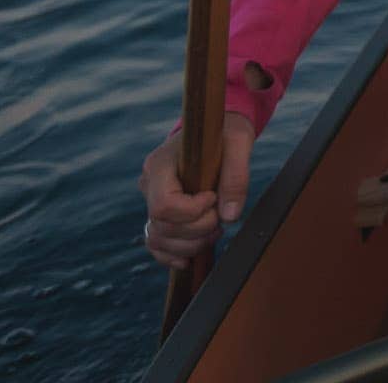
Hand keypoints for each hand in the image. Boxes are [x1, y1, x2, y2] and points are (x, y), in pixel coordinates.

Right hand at [140, 112, 254, 268]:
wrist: (216, 128)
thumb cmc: (225, 131)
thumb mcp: (239, 142)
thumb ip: (236, 176)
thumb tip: (230, 216)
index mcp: (159, 164)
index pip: (164, 205)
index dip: (193, 211)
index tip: (214, 197)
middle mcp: (148, 184)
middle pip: (162, 226)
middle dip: (197, 230)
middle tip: (221, 217)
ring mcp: (150, 200)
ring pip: (158, 239)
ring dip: (189, 245)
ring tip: (215, 230)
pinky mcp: (160, 213)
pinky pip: (156, 243)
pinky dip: (171, 255)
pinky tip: (190, 258)